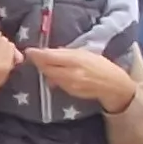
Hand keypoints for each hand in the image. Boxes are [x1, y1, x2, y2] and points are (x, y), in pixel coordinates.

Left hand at [20, 46, 138, 110]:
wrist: (113, 85)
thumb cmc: (101, 65)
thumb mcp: (86, 53)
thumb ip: (66, 52)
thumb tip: (48, 52)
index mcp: (75, 60)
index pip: (49, 57)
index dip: (36, 54)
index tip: (29, 50)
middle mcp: (70, 74)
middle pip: (45, 68)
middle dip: (38, 62)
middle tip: (34, 56)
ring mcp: (68, 84)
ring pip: (49, 76)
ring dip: (45, 69)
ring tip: (46, 64)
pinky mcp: (69, 92)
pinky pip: (56, 83)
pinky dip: (53, 77)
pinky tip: (58, 73)